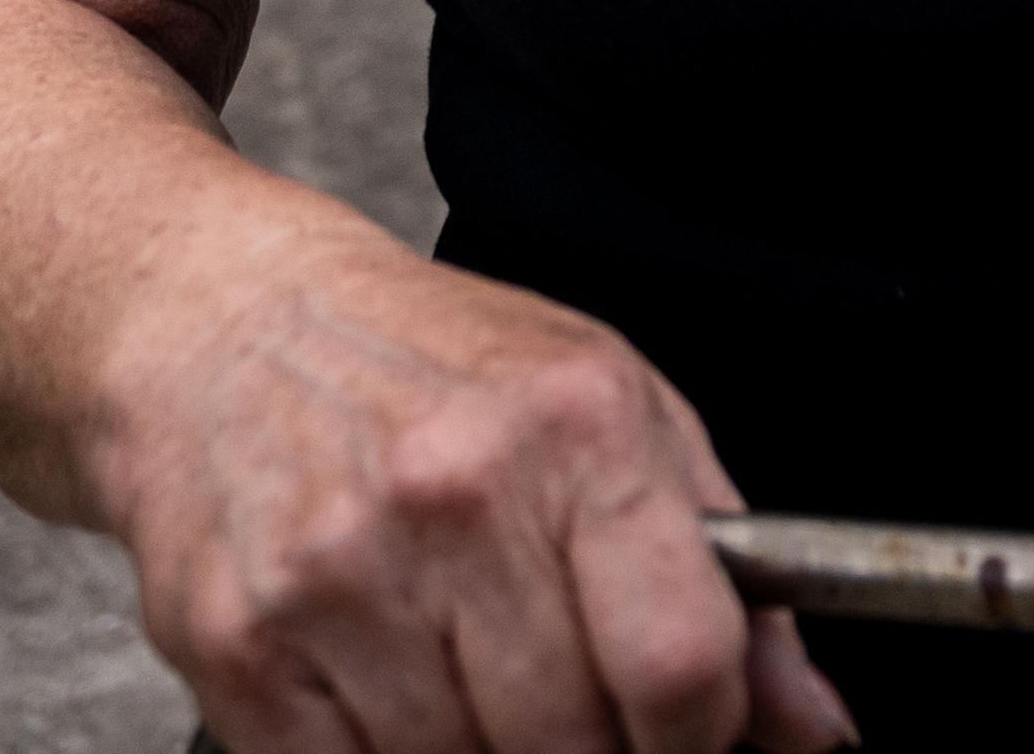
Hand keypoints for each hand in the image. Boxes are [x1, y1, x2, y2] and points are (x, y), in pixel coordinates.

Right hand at [93, 230, 857, 752]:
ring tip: (471, 671)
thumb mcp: (614, 409)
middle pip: (575, 742)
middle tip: (577, 703)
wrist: (220, 322)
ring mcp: (341, 576)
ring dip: (488, 752)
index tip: (692, 732)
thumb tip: (813, 725)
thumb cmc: (432, 365)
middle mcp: (458, 494)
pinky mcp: (244, 649)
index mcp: (576, 424)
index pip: (682, 664)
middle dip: (595, 750)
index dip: (704, 737)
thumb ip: (727, 572)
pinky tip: (393, 684)